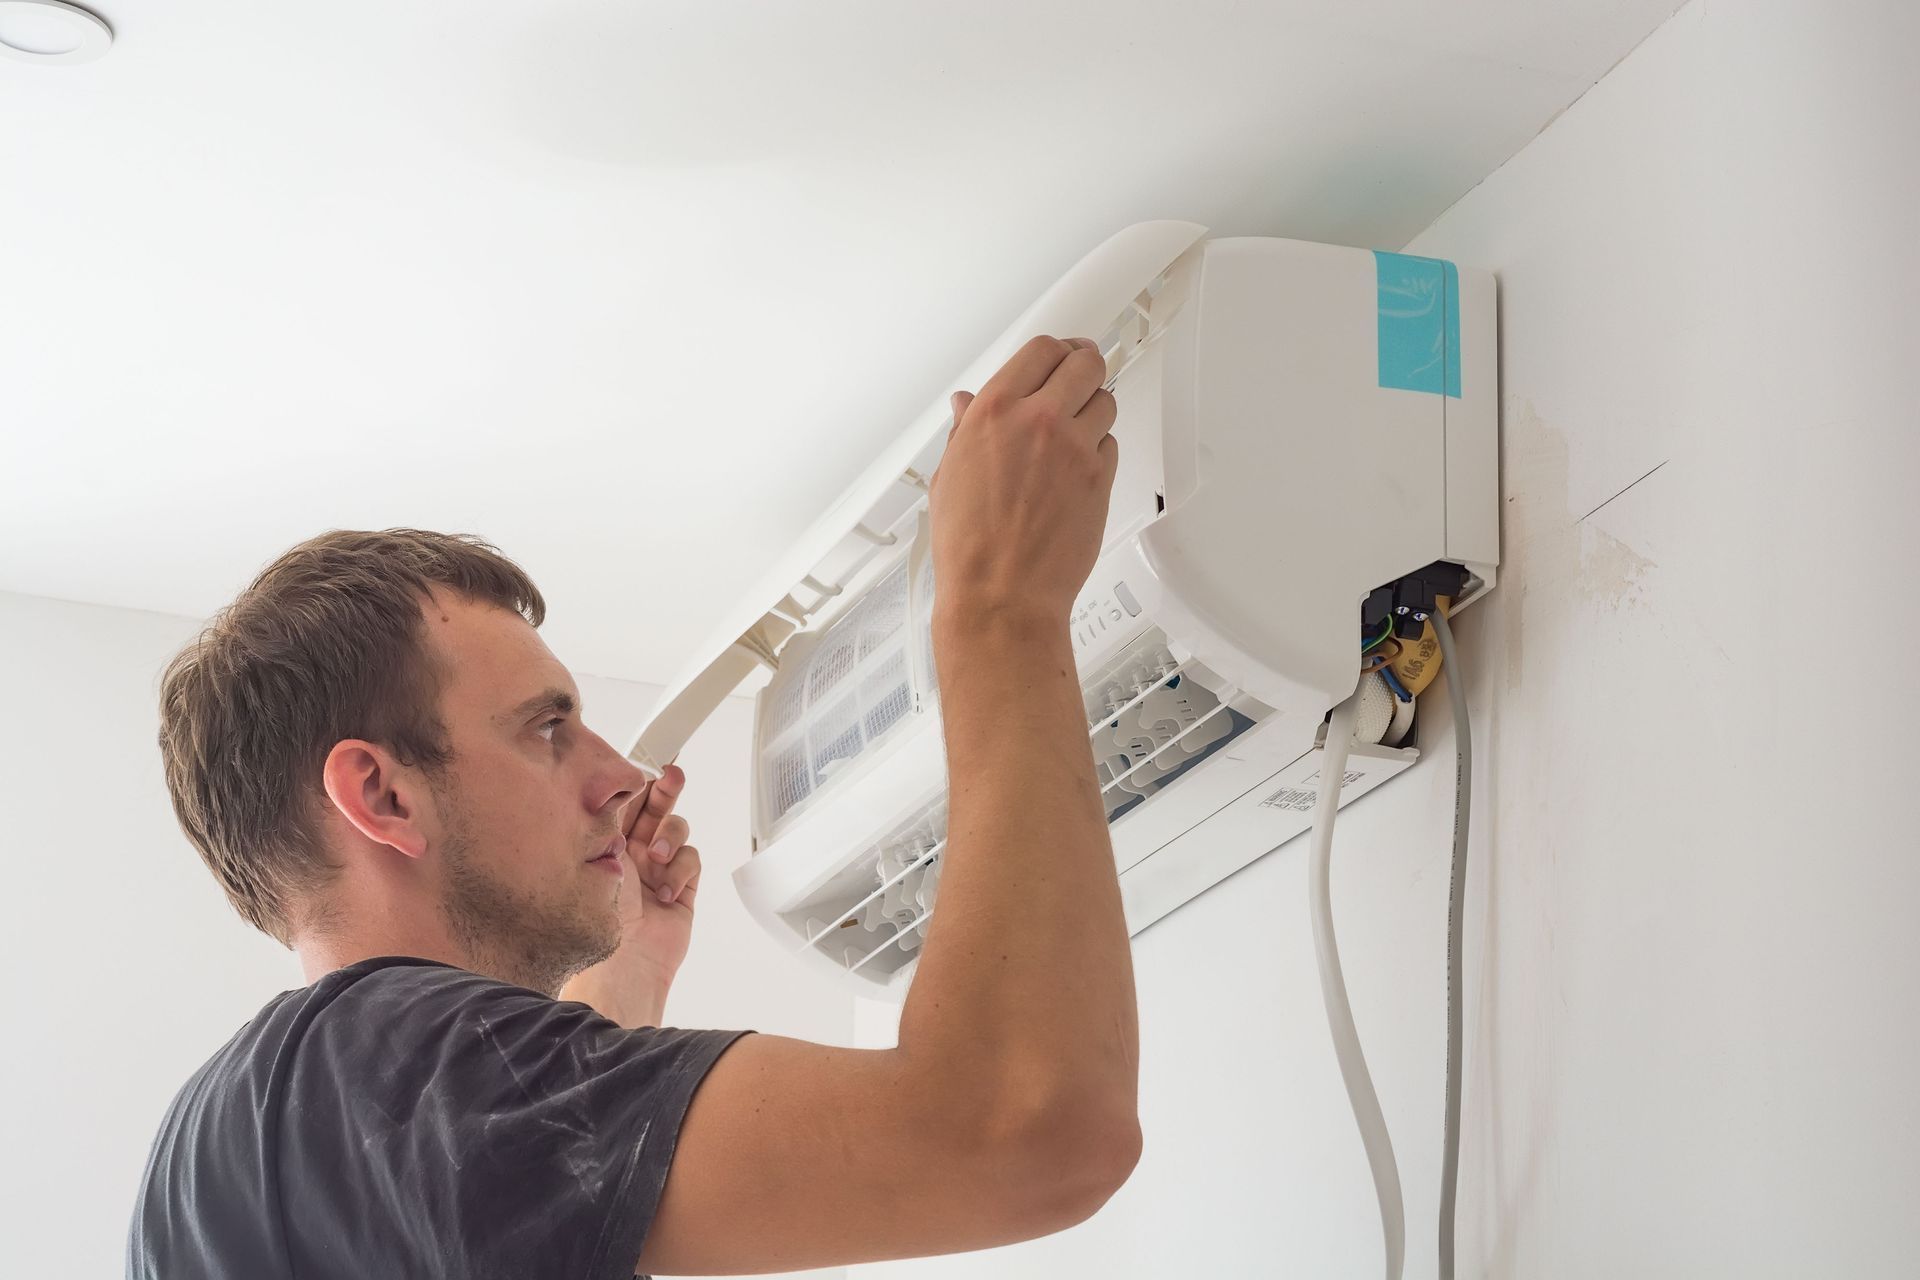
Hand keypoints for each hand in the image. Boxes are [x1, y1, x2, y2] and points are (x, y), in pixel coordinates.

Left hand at [614, 763, 700, 981]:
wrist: (626, 962)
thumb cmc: (602, 915)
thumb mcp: (601, 854)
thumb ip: (613, 818)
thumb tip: (623, 784)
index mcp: (605, 843)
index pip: (625, 802)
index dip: (636, 783)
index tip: (645, 766)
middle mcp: (631, 853)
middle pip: (654, 808)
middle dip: (665, 790)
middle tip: (672, 775)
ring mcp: (658, 869)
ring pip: (676, 831)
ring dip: (670, 838)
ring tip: (656, 858)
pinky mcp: (681, 887)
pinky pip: (691, 861)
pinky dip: (680, 871)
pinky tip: (666, 890)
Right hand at [929, 335, 1118, 630]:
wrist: (1001, 594)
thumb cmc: (970, 547)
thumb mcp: (949, 476)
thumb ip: (965, 430)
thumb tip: (967, 405)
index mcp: (994, 412)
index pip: (1040, 349)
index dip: (1055, 349)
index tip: (1061, 355)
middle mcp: (1038, 421)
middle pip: (1085, 363)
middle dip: (1085, 365)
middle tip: (1082, 375)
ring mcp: (1075, 448)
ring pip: (1105, 401)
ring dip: (1094, 409)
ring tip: (1078, 429)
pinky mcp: (1100, 478)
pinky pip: (1111, 443)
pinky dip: (1099, 448)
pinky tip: (1079, 467)